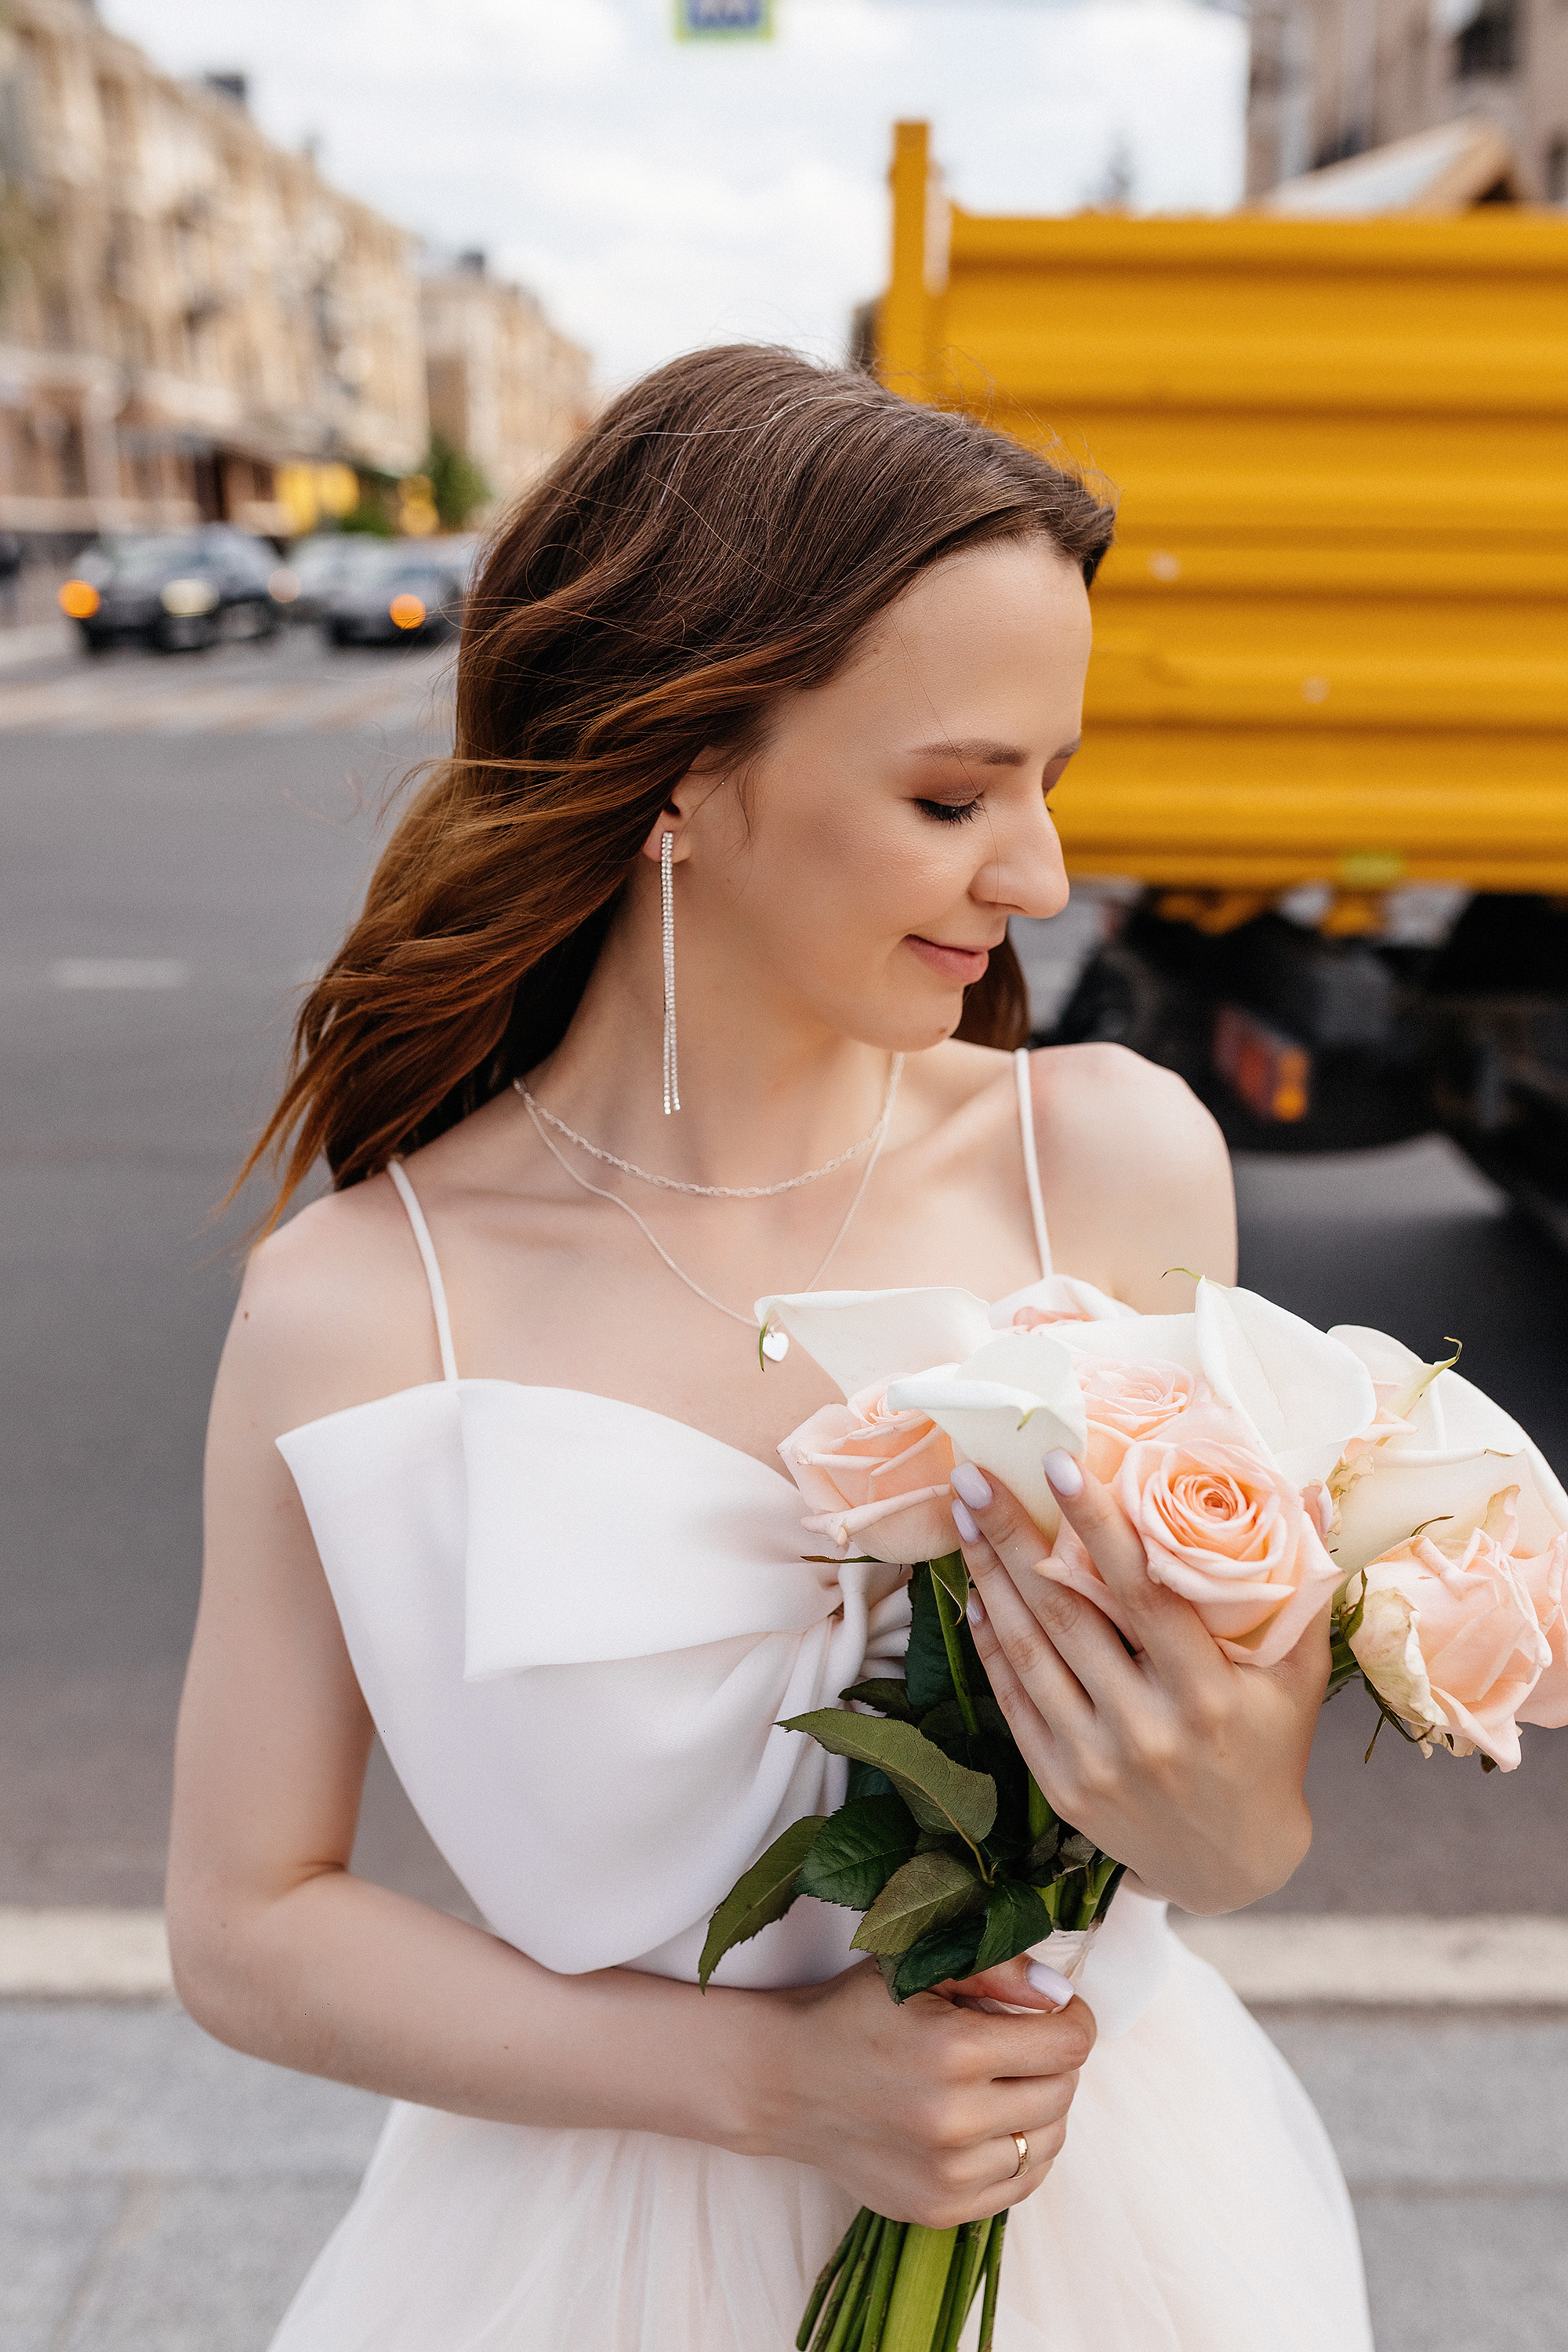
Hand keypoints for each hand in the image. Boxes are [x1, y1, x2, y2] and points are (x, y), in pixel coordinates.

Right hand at [759, 1957, 1092, 2227]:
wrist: (784, 2082)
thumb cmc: (852, 2013)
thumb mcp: (915, 1968)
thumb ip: (995, 1969)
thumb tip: (1059, 1994)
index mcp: (953, 2049)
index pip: (1068, 2044)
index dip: (1073, 2019)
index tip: (1056, 2010)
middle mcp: (955, 2120)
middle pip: (1063, 2091)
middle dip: (1056, 2060)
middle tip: (1024, 2041)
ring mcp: (947, 2174)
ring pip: (1048, 2141)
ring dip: (1042, 2106)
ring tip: (1008, 2081)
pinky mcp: (938, 2209)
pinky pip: (1021, 2184)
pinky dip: (1023, 2151)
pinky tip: (996, 2123)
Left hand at [950, 1456, 1322, 1913]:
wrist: (1233, 1867)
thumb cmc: (1269, 1752)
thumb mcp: (1298, 1678)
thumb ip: (1301, 1588)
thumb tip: (1305, 1489)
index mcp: (1208, 1694)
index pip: (1142, 1593)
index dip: (1097, 1525)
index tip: (1057, 1462)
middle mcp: (1146, 1727)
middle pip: (1067, 1612)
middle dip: (1014, 1535)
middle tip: (973, 1471)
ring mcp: (1096, 1758)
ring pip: (1029, 1648)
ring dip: (988, 1575)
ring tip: (962, 1513)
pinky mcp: (1060, 1783)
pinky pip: (1014, 1698)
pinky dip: (990, 1640)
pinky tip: (974, 1591)